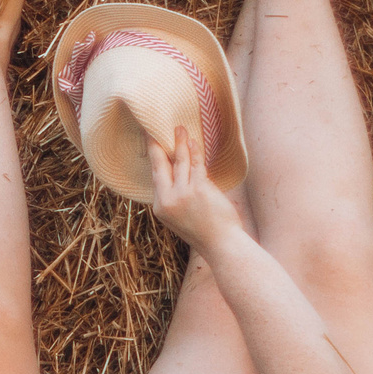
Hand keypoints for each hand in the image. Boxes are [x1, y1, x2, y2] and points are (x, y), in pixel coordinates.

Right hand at [146, 125, 244, 253]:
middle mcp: (168, 200)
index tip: (151, 144)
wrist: (221, 245)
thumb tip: (176, 174)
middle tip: (153, 129)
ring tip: (179, 128)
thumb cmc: (205, 231)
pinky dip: (194, 151)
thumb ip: (174, 198)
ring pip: (179, 162)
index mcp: (160, 207)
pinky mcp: (199, 190)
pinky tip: (193, 142)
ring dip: (179, 143)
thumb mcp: (179, 218)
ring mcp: (182, 194)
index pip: (155, 177)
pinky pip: (196, 165)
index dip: (154, 158)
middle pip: (160, 166)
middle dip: (156, 145)